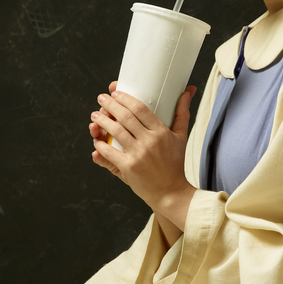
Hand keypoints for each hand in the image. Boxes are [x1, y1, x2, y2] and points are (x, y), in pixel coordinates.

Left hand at [89, 84, 197, 230]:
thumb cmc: (176, 165)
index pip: (140, 109)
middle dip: (110, 105)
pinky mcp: (128, 167)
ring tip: (95, 115)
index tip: (116, 93)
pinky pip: (109, 152)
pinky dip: (101, 144)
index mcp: (161, 132)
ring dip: (102, 121)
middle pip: (125, 116)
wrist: (171, 192)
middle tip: (101, 98)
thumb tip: (187, 92)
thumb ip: (181, 113)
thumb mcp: (181, 137)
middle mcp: (149, 141)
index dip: (125, 99)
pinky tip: (96, 139)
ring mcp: (138, 154)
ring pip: (115, 131)